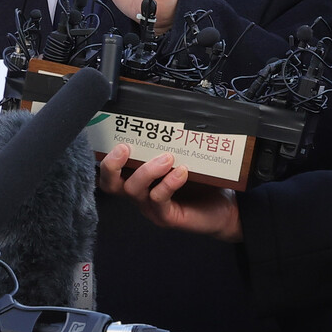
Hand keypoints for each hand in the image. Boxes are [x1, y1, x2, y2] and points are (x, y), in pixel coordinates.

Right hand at [97, 144, 242, 241]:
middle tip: (125, 148)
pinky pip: (159, 199)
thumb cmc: (202, 180)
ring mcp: (150, 207)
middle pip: (109, 183)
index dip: (106, 156)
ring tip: (167, 158)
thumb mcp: (183, 157)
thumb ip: (170, 143)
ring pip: (133, 190)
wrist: (225, 208)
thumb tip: (166, 115)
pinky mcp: (166, 217)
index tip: (116, 137)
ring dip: (148, 170)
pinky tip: (182, 172)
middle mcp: (139, 193)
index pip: (110, 169)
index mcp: (138, 177)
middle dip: (111, 165)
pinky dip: (168, 183)